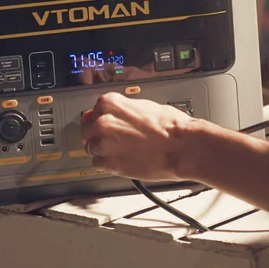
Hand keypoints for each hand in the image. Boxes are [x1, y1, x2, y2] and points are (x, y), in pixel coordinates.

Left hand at [80, 92, 194, 181]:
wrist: (181, 147)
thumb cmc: (170, 126)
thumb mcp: (145, 105)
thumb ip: (125, 109)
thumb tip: (117, 112)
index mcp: (111, 103)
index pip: (95, 109)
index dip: (102, 116)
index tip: (107, 121)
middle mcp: (104, 122)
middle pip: (87, 129)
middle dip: (96, 133)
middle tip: (111, 137)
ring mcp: (105, 144)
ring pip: (91, 147)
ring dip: (102, 148)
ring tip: (120, 150)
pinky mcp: (110, 164)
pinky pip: (97, 163)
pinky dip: (106, 163)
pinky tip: (120, 160)